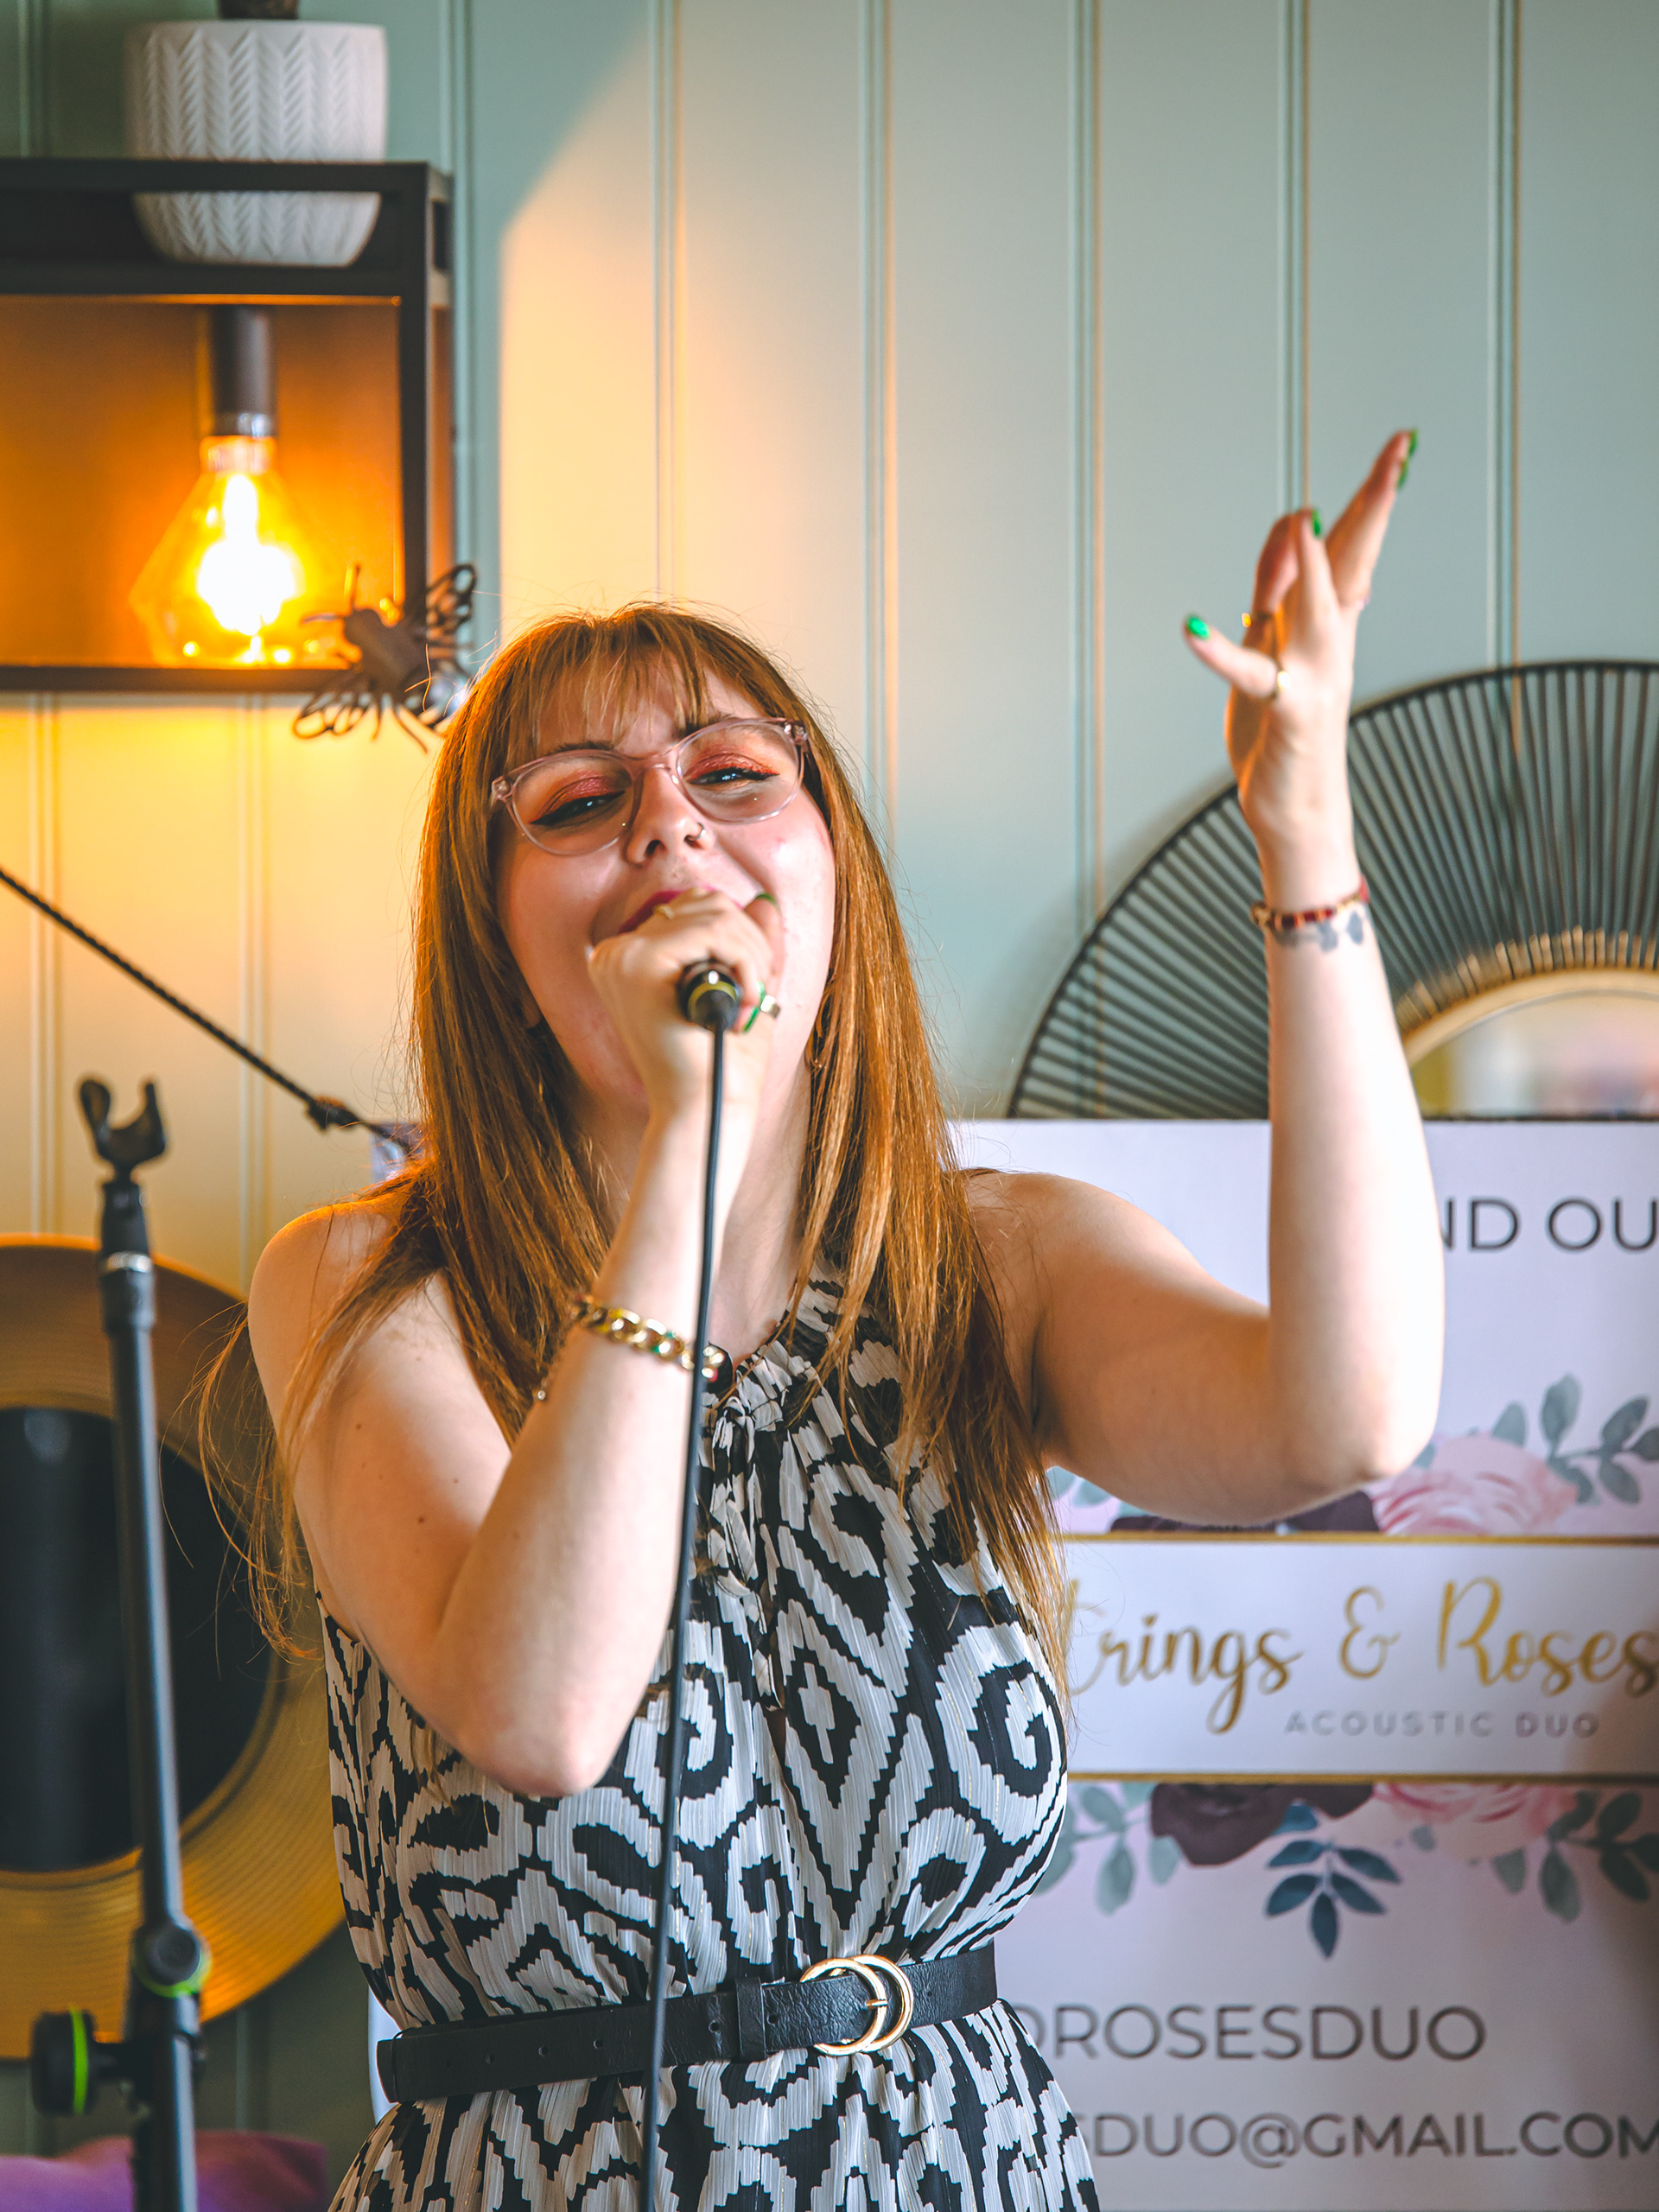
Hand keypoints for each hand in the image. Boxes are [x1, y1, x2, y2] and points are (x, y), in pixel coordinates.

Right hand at [585, 885, 784, 1131]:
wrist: (706, 1111)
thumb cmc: (721, 1064)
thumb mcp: (742, 992)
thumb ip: (750, 946)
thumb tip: (765, 902)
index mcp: (629, 958)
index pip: (695, 906)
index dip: (741, 937)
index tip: (750, 987)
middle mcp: (615, 952)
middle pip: (707, 902)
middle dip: (751, 945)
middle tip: (753, 999)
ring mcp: (621, 956)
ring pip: (716, 913)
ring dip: (752, 957)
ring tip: (747, 1004)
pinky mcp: (637, 965)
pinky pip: (714, 931)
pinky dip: (745, 962)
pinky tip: (740, 1003)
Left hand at [1182, 429, 1413, 905]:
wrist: (1293, 803)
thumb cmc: (1281, 722)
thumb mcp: (1275, 638)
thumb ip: (1278, 582)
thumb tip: (1292, 523)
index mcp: (1330, 621)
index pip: (1356, 545)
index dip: (1375, 495)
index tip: (1400, 444)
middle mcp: (1332, 642)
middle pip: (1354, 562)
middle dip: (1374, 506)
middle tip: (1399, 452)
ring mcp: (1314, 677)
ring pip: (1314, 611)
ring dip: (1309, 566)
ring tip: (1303, 517)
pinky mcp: (1283, 712)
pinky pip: (1250, 676)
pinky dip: (1218, 652)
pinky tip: (1191, 627)